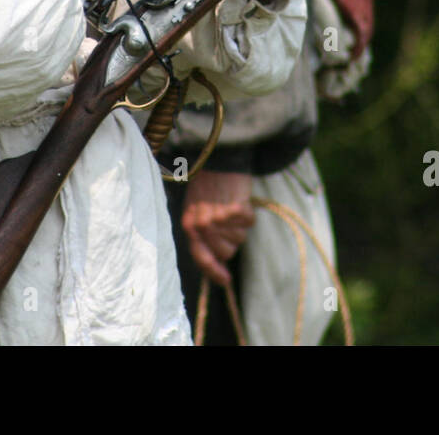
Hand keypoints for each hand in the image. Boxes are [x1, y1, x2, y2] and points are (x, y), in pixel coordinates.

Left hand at [180, 170, 254, 285]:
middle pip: (225, 252)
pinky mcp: (237, 206)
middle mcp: (202, 224)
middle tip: (225, 222)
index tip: (225, 280)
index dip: (213, 271)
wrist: (217, 158)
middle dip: (228, 242)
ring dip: (238, 227)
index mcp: (189, 225)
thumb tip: (217, 263)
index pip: (201, 257)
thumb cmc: (206, 186)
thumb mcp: (195, 211)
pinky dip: (247, 214)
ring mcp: (220, 216)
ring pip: (239, 239)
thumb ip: (201, 237)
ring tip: (230, 208)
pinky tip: (240, 202)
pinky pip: (248, 222)